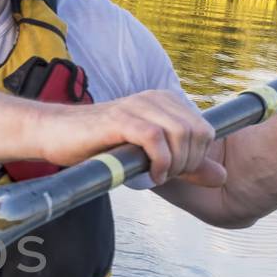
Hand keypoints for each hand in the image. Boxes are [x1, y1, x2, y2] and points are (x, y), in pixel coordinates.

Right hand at [36, 89, 226, 187]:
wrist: (54, 134)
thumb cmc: (99, 145)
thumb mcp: (149, 157)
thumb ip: (186, 165)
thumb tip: (222, 177)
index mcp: (166, 101)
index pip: (206, 131)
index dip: (196, 158)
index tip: (173, 172)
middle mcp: (156, 98)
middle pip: (198, 133)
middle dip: (188, 163)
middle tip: (164, 176)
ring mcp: (138, 106)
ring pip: (181, 134)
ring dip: (174, 164)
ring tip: (156, 176)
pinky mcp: (121, 119)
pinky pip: (156, 139)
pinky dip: (159, 162)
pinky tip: (148, 174)